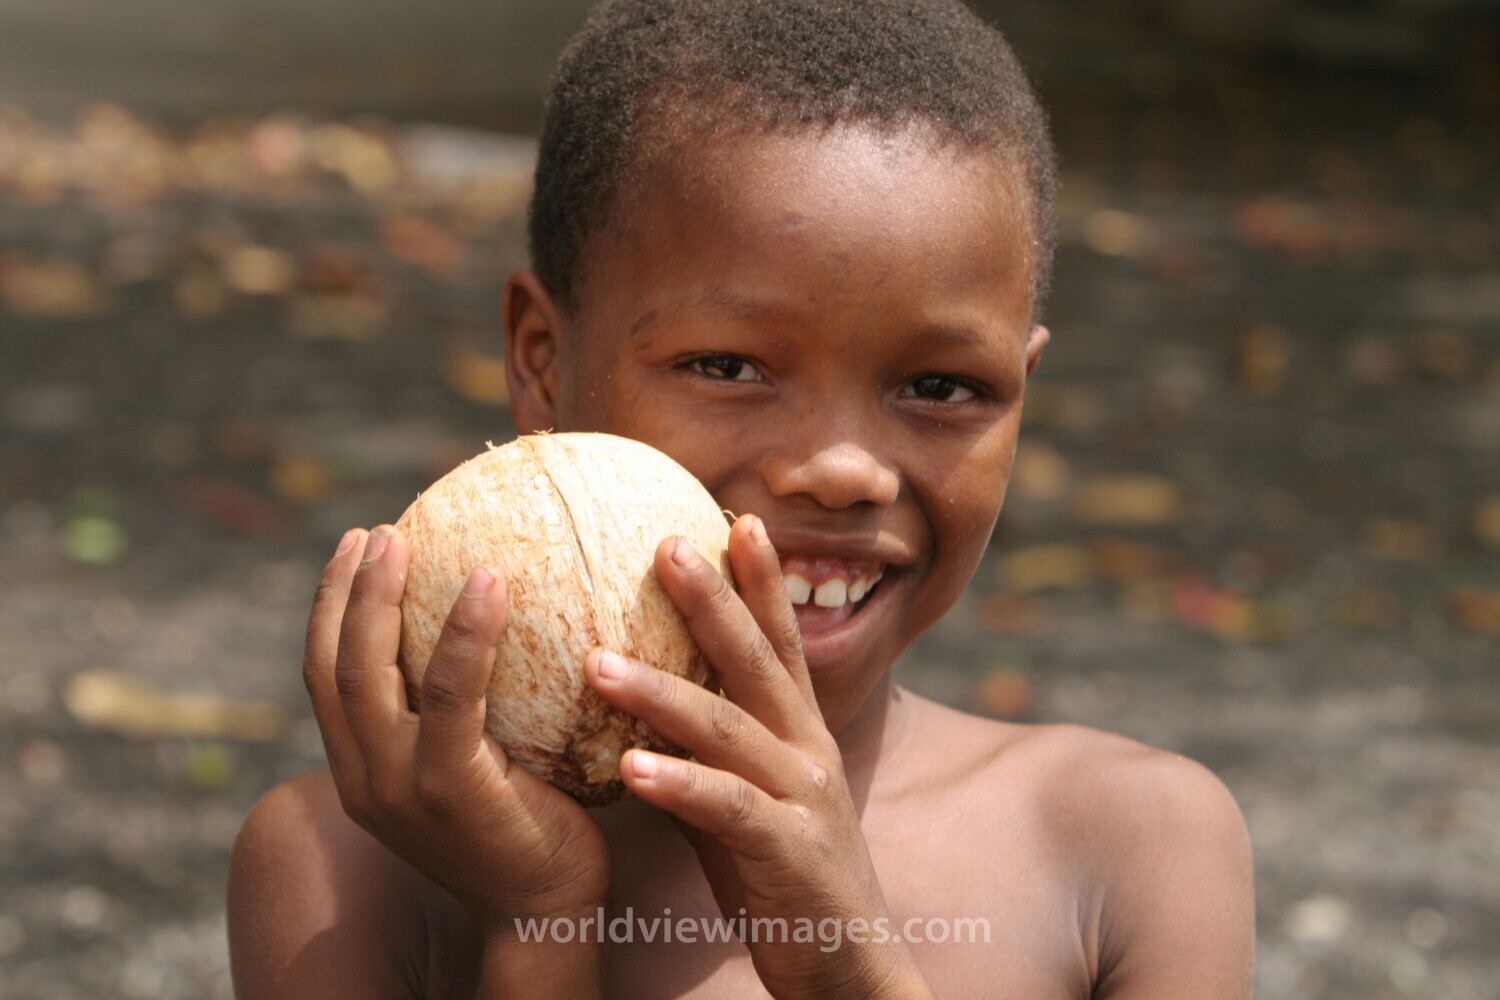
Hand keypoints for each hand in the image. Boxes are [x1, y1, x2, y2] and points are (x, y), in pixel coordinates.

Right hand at [303, 525, 611, 934]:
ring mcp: (397, 786)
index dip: (329, 609)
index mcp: (362, 773)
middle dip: (343, 591)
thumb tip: (501, 624)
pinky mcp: (447, 787)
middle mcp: (363, 779)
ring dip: (377, 598)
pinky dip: (465, 633)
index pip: (325, 680)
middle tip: (373, 532)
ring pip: (367, 672)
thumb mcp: (480, 768)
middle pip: (331, 666)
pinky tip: (489, 581)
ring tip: (402, 537)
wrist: (547, 911)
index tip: (354, 549)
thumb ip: (467, 714)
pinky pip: (452, 694)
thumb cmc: (533, 829)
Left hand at [583, 515, 930, 999]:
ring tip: (596, 660)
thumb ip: (708, 752)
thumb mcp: (747, 800)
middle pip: (758, 660)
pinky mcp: (786, 850)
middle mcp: (808, 750)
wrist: (847, 962)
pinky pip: (724, 808)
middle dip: (715, 598)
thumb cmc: (784, 875)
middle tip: (667, 544)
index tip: (734, 520)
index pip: (781, 641)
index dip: (762, 580)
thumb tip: (637, 711)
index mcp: (802, 733)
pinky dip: (678, 782)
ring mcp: (802, 797)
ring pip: (728, 727)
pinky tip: (629, 767)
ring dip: (660, 690)